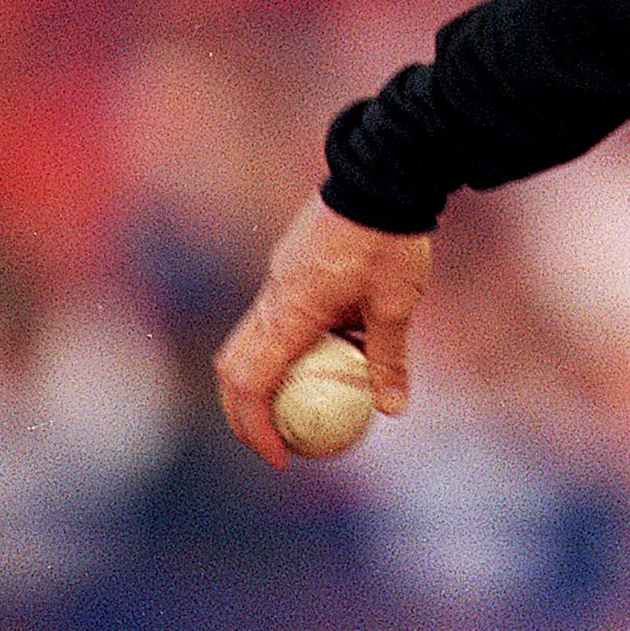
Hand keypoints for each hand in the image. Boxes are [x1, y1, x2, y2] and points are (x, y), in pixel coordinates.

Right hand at [213, 196, 431, 466]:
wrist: (384, 172)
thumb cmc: (391, 238)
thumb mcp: (396, 303)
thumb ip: (389, 358)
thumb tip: (392, 410)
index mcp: (291, 311)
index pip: (251, 384)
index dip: (256, 428)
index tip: (281, 458)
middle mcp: (271, 298)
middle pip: (233, 368)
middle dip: (244, 413)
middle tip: (277, 444)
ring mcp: (275, 281)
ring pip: (248, 343)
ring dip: (264, 380)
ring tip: (302, 409)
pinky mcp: (287, 269)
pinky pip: (272, 320)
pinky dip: (286, 349)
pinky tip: (329, 357)